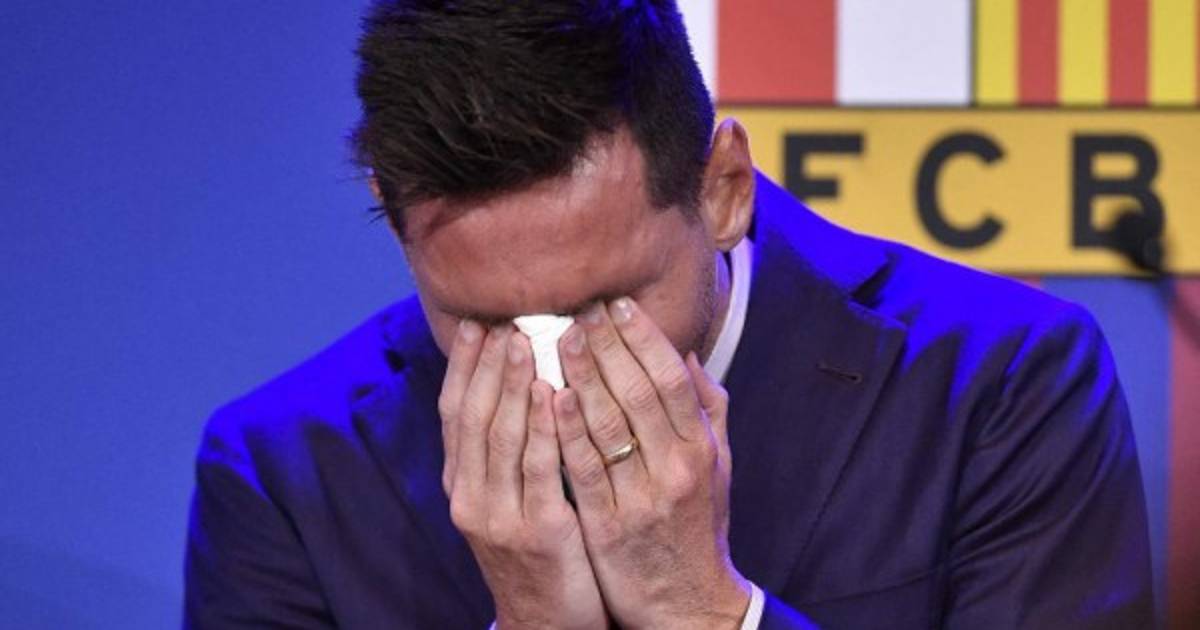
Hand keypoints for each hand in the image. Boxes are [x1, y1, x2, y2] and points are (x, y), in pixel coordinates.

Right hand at [440, 321, 607, 629]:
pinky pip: (540, 471)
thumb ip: (507, 451)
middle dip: (487, 365)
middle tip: (503, 321)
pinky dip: (544, 429)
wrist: (544, 622)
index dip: (465, 366)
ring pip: (502, 438)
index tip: (478, 324)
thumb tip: (516, 385)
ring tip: (525, 343)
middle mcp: (471, 497)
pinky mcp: (538, 532)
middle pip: (474, 417)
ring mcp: (500, 516)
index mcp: (462, 485)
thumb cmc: (537, 552)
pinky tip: (555, 395)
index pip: (455, 414)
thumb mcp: (507, 501)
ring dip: (512, 386)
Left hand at [554, 298, 750, 629]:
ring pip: (609, 424)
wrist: (688, 603)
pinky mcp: (610, 527)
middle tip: (579, 310)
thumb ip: (706, 410)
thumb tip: (686, 355)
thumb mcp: (717, 467)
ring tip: (558, 339)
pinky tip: (550, 396)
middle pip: (638, 392)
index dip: (644, 337)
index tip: (617, 305)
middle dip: (608, 346)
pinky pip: (584, 469)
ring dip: (582, 376)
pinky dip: (567, 430)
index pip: (671, 378)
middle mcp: (676, 468)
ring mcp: (642, 497)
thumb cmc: (697, 527)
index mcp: (701, 448)